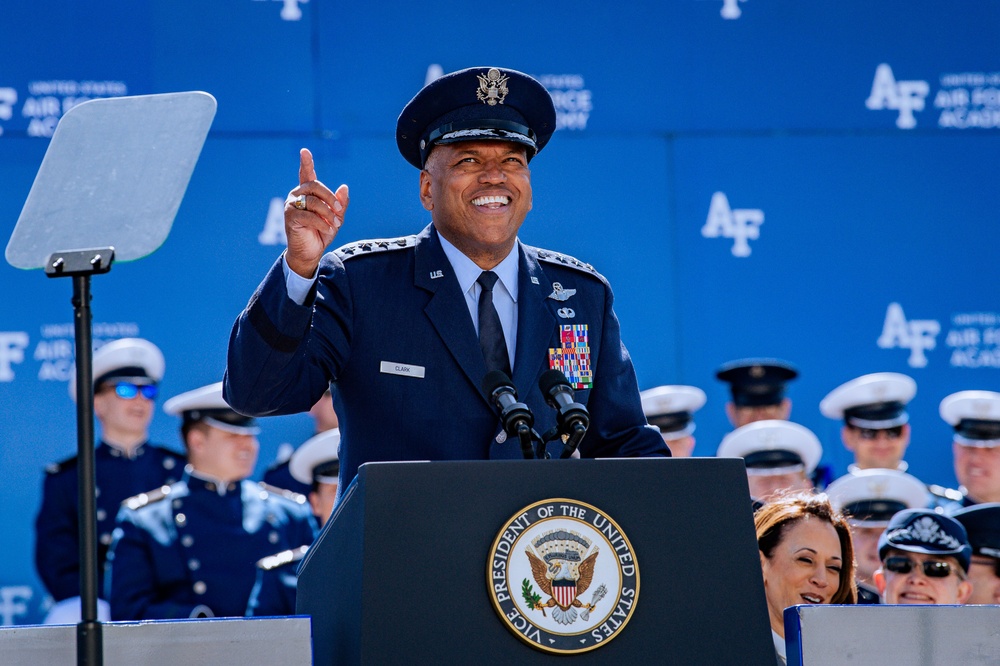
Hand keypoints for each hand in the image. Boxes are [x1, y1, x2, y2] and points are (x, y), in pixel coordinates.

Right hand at [284, 148, 348, 277]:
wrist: (311, 252)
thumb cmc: (321, 232)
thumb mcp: (336, 217)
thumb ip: (341, 203)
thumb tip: (344, 187)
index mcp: (308, 193)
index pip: (306, 174)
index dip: (306, 162)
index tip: (305, 151)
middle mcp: (297, 195)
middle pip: (315, 186)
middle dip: (331, 198)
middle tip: (340, 211)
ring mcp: (291, 205)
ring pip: (312, 201)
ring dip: (327, 213)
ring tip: (335, 223)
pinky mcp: (289, 217)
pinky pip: (308, 215)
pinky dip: (321, 222)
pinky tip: (327, 229)